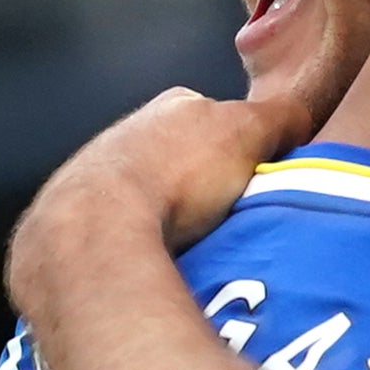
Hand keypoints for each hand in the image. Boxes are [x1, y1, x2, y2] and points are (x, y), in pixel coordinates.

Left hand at [9, 87, 301, 291]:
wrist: (96, 227)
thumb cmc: (172, 175)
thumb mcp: (247, 131)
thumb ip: (279, 117)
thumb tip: (297, 121)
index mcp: (171, 107)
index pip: (219, 119)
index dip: (243, 149)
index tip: (255, 178)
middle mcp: (126, 134)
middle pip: (181, 159)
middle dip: (203, 185)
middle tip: (227, 217)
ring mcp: (92, 178)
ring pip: (146, 196)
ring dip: (167, 217)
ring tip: (191, 247)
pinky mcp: (72, 226)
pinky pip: (116, 234)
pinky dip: (136, 246)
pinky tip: (153, 262)